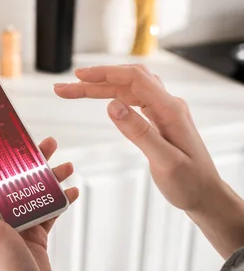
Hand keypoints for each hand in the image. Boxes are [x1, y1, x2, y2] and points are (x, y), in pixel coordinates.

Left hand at [0, 137, 78, 270]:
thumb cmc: (6, 269)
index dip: (7, 157)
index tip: (18, 139)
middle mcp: (3, 217)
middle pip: (20, 181)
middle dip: (35, 162)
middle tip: (50, 145)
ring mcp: (21, 227)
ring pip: (37, 194)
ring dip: (52, 179)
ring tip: (67, 166)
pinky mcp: (37, 237)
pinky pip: (50, 213)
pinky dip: (61, 201)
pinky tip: (71, 192)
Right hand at [54, 64, 243, 258]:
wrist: (206, 195)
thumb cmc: (190, 183)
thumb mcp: (165, 161)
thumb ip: (139, 132)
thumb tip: (112, 106)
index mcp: (170, 110)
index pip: (133, 79)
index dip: (104, 74)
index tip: (78, 78)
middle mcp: (167, 104)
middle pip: (127, 80)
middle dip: (94, 80)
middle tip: (65, 88)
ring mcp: (163, 110)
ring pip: (128, 87)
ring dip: (100, 86)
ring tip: (75, 90)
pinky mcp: (158, 118)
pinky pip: (132, 97)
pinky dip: (111, 94)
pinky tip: (100, 98)